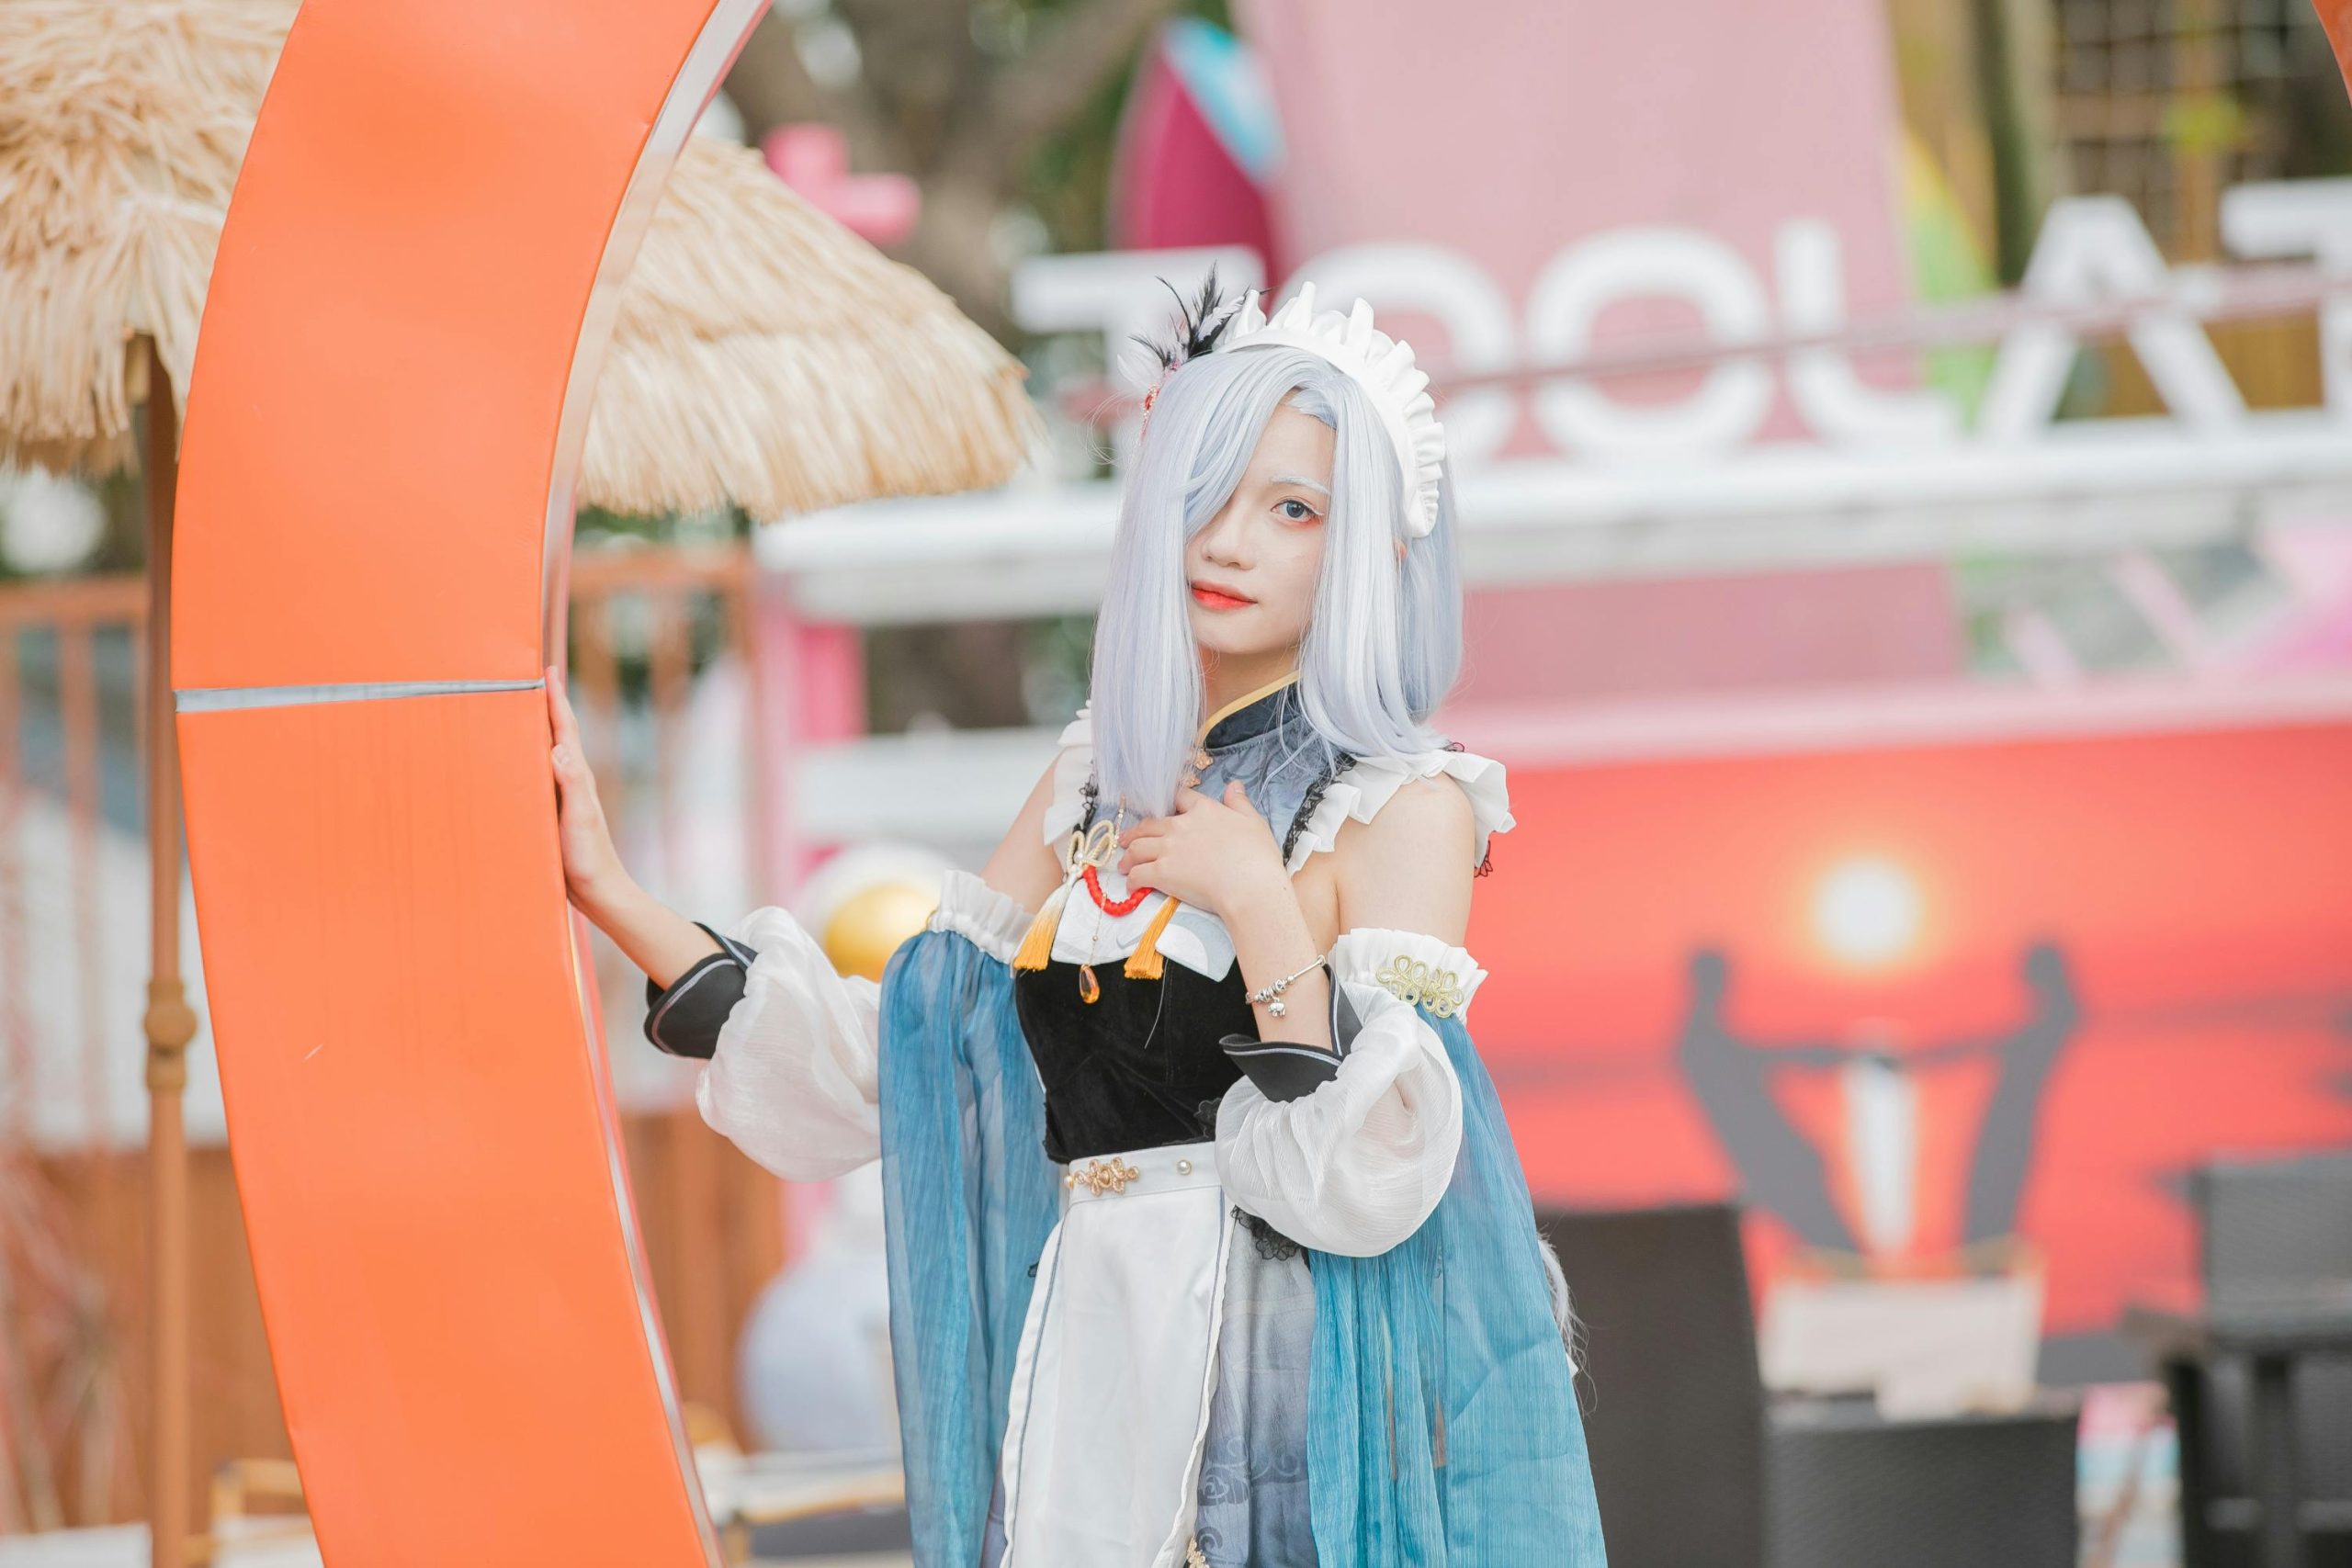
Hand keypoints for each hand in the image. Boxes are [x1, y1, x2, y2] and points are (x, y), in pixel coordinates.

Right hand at [545, 664, 630, 915]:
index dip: (556, 699)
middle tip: (530, 679)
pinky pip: (539, 776)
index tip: (547, 670)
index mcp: (577, 776)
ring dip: (536, 730)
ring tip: (520, 710)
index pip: (565, 729)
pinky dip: (529, 760)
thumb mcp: (579, 819)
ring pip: (546, 753)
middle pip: (557, 734)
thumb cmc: (589, 858)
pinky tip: (518, 764)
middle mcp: (572, 780)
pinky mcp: (555, 812)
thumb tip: (558, 748)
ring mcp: (564, 796)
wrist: (599, 891)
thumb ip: (571, 784)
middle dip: (545, 705)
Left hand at [1114, 781, 1287, 917]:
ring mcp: (1169, 849)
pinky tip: (1131, 884)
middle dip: (1135, 831)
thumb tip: (1234, 785)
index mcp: (1204, 810)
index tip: (1166, 810)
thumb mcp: (1254, 822)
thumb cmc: (1257, 857)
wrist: (1249, 886)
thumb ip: (1240, 803)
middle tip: (1126, 839)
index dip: (1171, 803)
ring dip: (1128, 855)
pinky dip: (1132, 879)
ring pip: (1137, 846)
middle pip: (1150, 824)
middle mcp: (1181, 826)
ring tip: (1124, 863)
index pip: (1180, 798)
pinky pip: (1138, 873)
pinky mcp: (1162, 872)